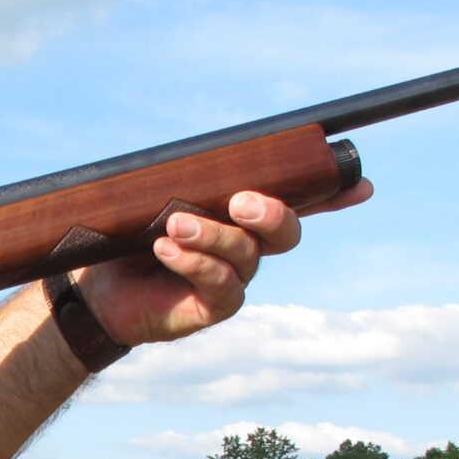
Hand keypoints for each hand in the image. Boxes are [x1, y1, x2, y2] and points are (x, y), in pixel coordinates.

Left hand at [71, 181, 369, 348]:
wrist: (95, 285)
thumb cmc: (128, 235)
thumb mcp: (154, 197)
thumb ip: (185, 178)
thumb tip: (200, 152)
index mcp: (242, 215)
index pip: (297, 201)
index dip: (333, 194)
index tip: (363, 184)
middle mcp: (248, 246)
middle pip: (286, 231)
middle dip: (271, 212)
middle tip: (239, 201)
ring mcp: (234, 277)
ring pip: (247, 253)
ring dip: (213, 233)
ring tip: (174, 223)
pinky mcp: (213, 306)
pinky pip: (221, 284)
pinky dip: (195, 262)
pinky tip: (167, 249)